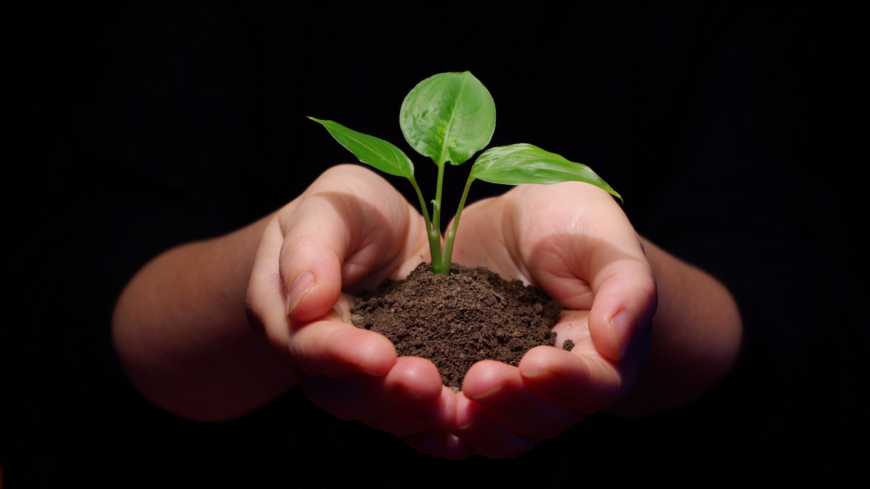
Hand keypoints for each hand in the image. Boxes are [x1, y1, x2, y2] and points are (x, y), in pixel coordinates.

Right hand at [245, 165, 466, 456]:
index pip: (306, 343)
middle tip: (427, 384)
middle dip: (385, 395)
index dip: (341, 354)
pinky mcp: (399, 380)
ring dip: (415, 416)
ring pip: (379, 412)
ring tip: (456, 409)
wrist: (379, 227)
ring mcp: (360, 374)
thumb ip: (312, 248)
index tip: (380, 354)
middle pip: (342, 392)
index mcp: (285, 312)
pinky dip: (436, 430)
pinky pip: (411, 416)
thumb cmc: (345, 208)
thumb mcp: (326, 207)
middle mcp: (318, 355)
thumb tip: (304, 302)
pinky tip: (465, 434)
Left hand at [447, 182, 656, 457]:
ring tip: (439, 395)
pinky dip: (426, 421)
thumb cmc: (571, 224)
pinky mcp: (457, 382)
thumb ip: (625, 283)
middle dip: (509, 403)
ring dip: (467, 422)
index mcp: (598, 355)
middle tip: (479, 378)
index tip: (537, 362)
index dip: (567, 381)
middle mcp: (552, 388)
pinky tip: (405, 397)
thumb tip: (618, 338)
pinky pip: (444, 421)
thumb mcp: (602, 234)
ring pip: (491, 433)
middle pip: (537, 420)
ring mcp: (503, 391)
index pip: (593, 385)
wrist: (514, 227)